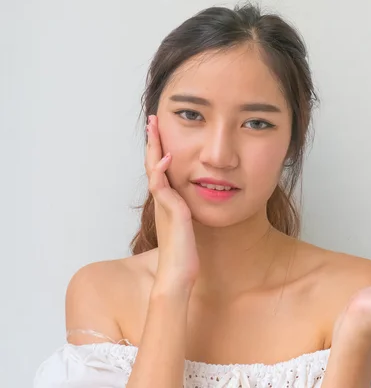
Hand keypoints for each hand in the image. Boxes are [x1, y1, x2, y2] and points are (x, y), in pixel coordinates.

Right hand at [145, 115, 198, 291]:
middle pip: (153, 164)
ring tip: (154, 128)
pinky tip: (167, 158)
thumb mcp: (187, 226)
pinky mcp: (172, 214)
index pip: (161, 170)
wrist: (179, 275)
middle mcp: (163, 201)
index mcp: (168, 202)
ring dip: (154, 148)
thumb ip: (186, 213)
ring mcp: (165, 206)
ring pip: (154, 171)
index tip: (160, 131)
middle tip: (153, 120)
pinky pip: (163, 188)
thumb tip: (192, 205)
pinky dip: (163, 172)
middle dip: (154, 141)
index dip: (160, 150)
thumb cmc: (185, 254)